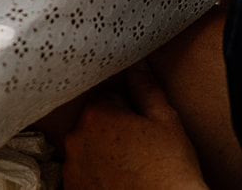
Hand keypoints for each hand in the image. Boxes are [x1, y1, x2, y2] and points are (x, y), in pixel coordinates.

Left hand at [61, 65, 207, 189]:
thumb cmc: (170, 171)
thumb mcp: (166, 122)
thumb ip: (146, 88)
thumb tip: (137, 64)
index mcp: (96, 114)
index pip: (107, 101)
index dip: (128, 113)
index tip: (142, 130)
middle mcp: (76, 138)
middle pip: (93, 124)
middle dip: (112, 132)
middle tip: (139, 150)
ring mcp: (71, 167)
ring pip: (86, 149)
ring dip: (101, 154)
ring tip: (130, 169)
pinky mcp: (71, 189)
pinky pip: (81, 173)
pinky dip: (95, 176)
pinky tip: (117, 181)